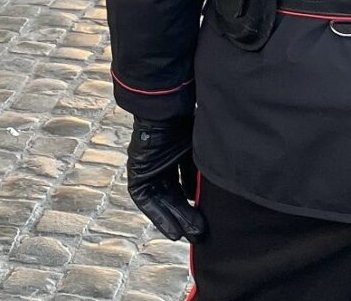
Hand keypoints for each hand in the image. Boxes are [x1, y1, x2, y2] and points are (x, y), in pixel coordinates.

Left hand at [126, 117, 205, 241]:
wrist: (164, 116)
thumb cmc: (185, 126)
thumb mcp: (199, 152)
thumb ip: (203, 170)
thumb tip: (213, 190)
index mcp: (178, 154)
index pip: (187, 183)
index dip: (196, 200)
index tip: (209, 217)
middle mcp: (163, 164)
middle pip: (176, 196)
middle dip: (188, 215)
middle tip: (201, 232)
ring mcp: (149, 171)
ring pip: (164, 201)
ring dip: (176, 219)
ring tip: (189, 235)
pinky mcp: (137, 177)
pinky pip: (148, 203)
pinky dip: (160, 217)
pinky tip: (173, 231)